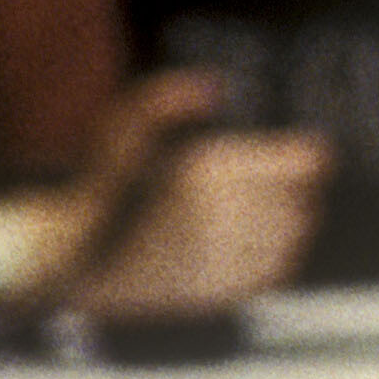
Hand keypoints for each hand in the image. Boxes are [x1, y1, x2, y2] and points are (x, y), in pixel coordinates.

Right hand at [67, 71, 329, 318]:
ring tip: (280, 210)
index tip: (307, 152)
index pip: (296, 164)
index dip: (307, 156)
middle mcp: (219, 217)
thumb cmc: (98, 190)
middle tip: (292, 180)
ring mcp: (218, 259)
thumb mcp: (121, 130)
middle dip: (298, 189)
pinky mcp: (213, 292)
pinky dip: (278, 258)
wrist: (71, 261)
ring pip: (290, 238)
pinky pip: (270, 274)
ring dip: (292, 222)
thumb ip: (166, 99)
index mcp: (204, 173)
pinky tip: (264, 244)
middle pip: (299, 200)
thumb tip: (214, 86)